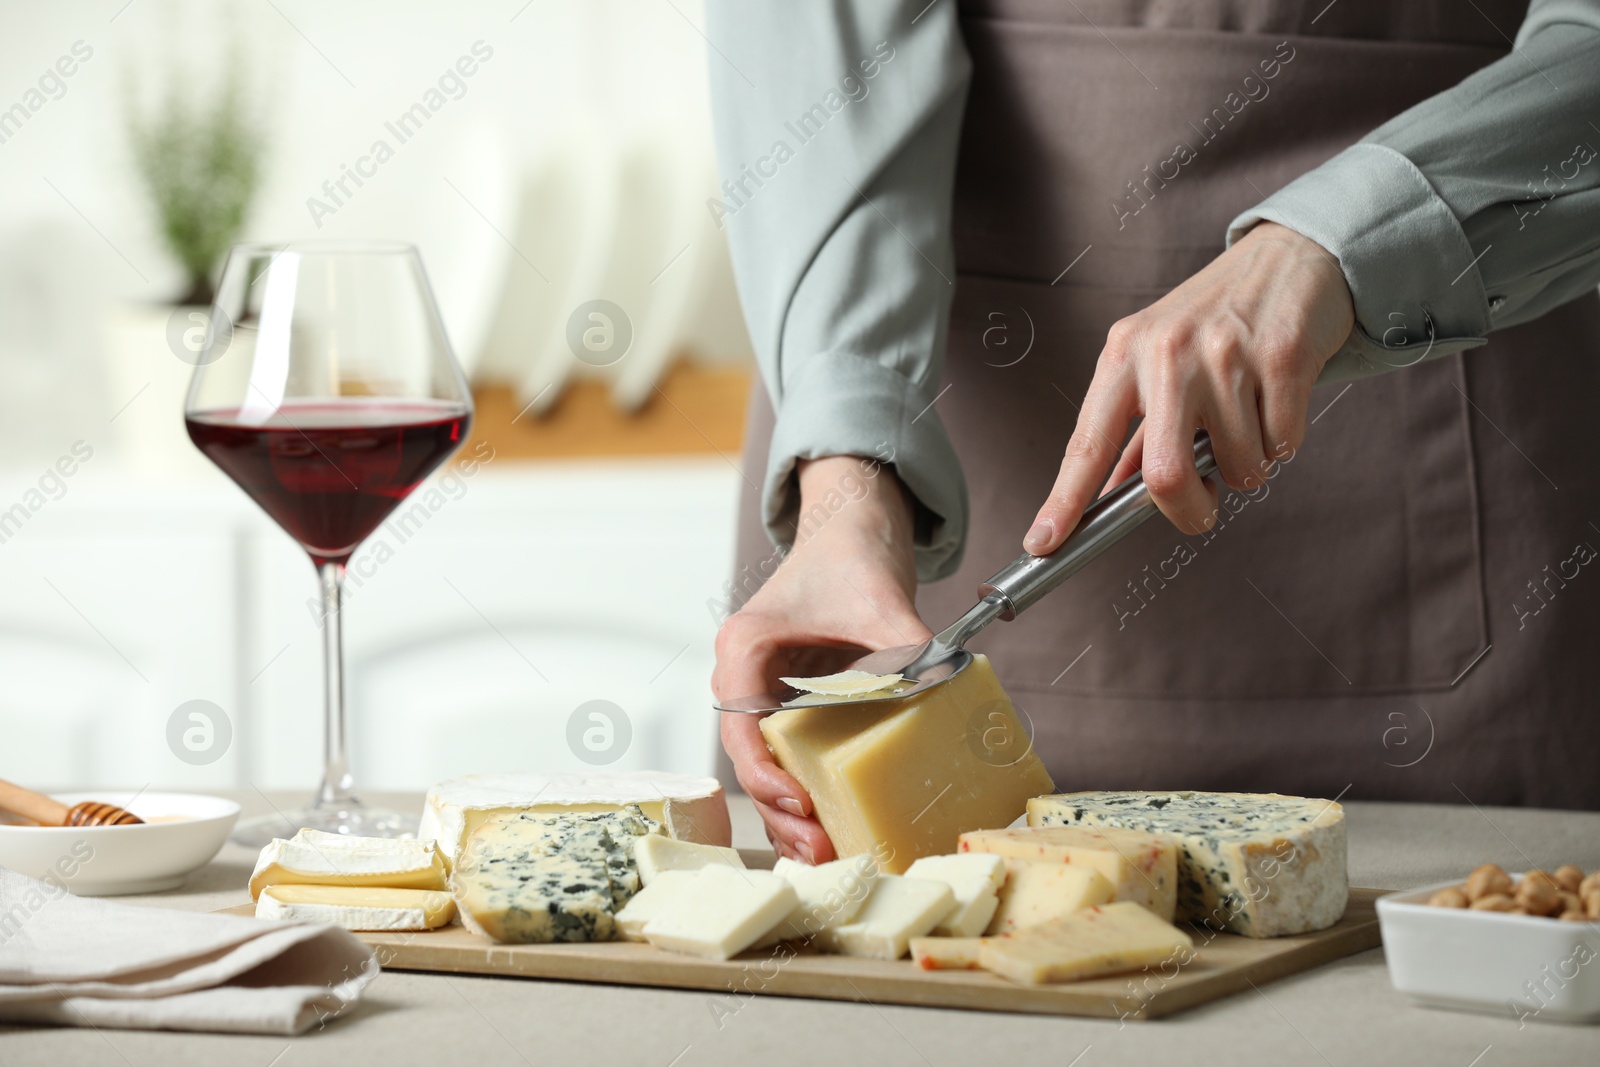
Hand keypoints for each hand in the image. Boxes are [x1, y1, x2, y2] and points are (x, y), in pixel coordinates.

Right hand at [713, 455, 928, 863]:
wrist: (851, 526)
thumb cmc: (849, 553)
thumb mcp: (879, 600)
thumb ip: (909, 644)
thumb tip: (944, 686)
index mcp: (745, 649)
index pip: (740, 725)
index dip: (765, 772)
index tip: (802, 801)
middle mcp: (745, 679)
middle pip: (750, 760)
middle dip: (781, 810)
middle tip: (820, 846)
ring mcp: (767, 696)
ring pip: (768, 768)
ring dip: (793, 813)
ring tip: (826, 853)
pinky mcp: (795, 707)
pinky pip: (794, 757)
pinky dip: (811, 792)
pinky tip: (836, 827)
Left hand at [1023, 221, 1353, 551]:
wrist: (1291, 256)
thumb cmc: (1215, 317)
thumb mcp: (1155, 359)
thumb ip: (1133, 431)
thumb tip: (1109, 497)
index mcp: (1123, 356)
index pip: (1086, 445)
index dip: (1063, 502)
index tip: (1043, 543)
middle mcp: (1167, 354)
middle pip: (1164, 476)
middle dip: (1188, 512)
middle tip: (1202, 506)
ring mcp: (1225, 353)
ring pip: (1237, 466)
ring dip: (1247, 466)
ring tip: (1246, 422)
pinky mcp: (1282, 356)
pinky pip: (1282, 445)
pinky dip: (1281, 444)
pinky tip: (1274, 403)